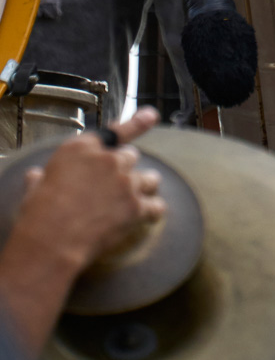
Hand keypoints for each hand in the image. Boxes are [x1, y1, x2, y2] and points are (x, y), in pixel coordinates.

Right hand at [17, 109, 164, 270]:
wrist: (50, 243)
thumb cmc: (38, 216)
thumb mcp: (34, 188)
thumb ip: (41, 177)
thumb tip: (34, 175)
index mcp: (81, 148)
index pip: (114, 131)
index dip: (136, 123)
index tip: (152, 115)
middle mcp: (107, 159)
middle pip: (131, 156)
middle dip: (125, 169)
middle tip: (115, 186)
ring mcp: (124, 181)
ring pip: (148, 177)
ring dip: (144, 186)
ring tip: (139, 196)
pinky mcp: (134, 206)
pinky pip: (155, 205)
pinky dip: (153, 211)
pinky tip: (150, 215)